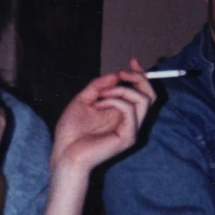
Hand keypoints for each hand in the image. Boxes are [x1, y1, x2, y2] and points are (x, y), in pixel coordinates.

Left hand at [50, 57, 155, 177]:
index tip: (132, 60)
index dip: (140, 75)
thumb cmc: (71, 132)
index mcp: (121, 114)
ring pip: (144, 100)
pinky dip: (114, 100)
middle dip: (138, 78)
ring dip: (122, 89)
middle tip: (121, 73)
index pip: (141, 92)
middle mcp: (130, 121)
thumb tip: (115, 75)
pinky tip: (98, 105)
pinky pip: (130, 109)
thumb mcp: (82, 100)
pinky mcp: (128, 136)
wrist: (64, 153)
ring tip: (101, 94)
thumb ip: (98, 87)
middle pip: (150, 95)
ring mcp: (131, 130)